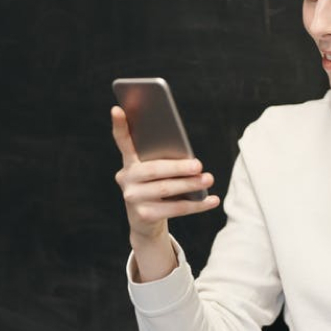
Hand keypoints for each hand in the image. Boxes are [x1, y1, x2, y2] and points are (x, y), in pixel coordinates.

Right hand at [111, 105, 219, 244]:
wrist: (146, 222)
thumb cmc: (158, 189)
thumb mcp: (159, 174)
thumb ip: (166, 161)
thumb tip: (191, 161)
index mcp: (129, 162)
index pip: (123, 141)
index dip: (119, 125)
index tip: (117, 108)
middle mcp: (126, 178)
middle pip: (154, 170)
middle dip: (179, 167)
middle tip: (199, 165)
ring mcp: (132, 198)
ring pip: (165, 189)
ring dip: (190, 185)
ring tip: (208, 179)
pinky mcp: (143, 216)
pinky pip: (175, 208)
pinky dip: (197, 204)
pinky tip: (212, 200)